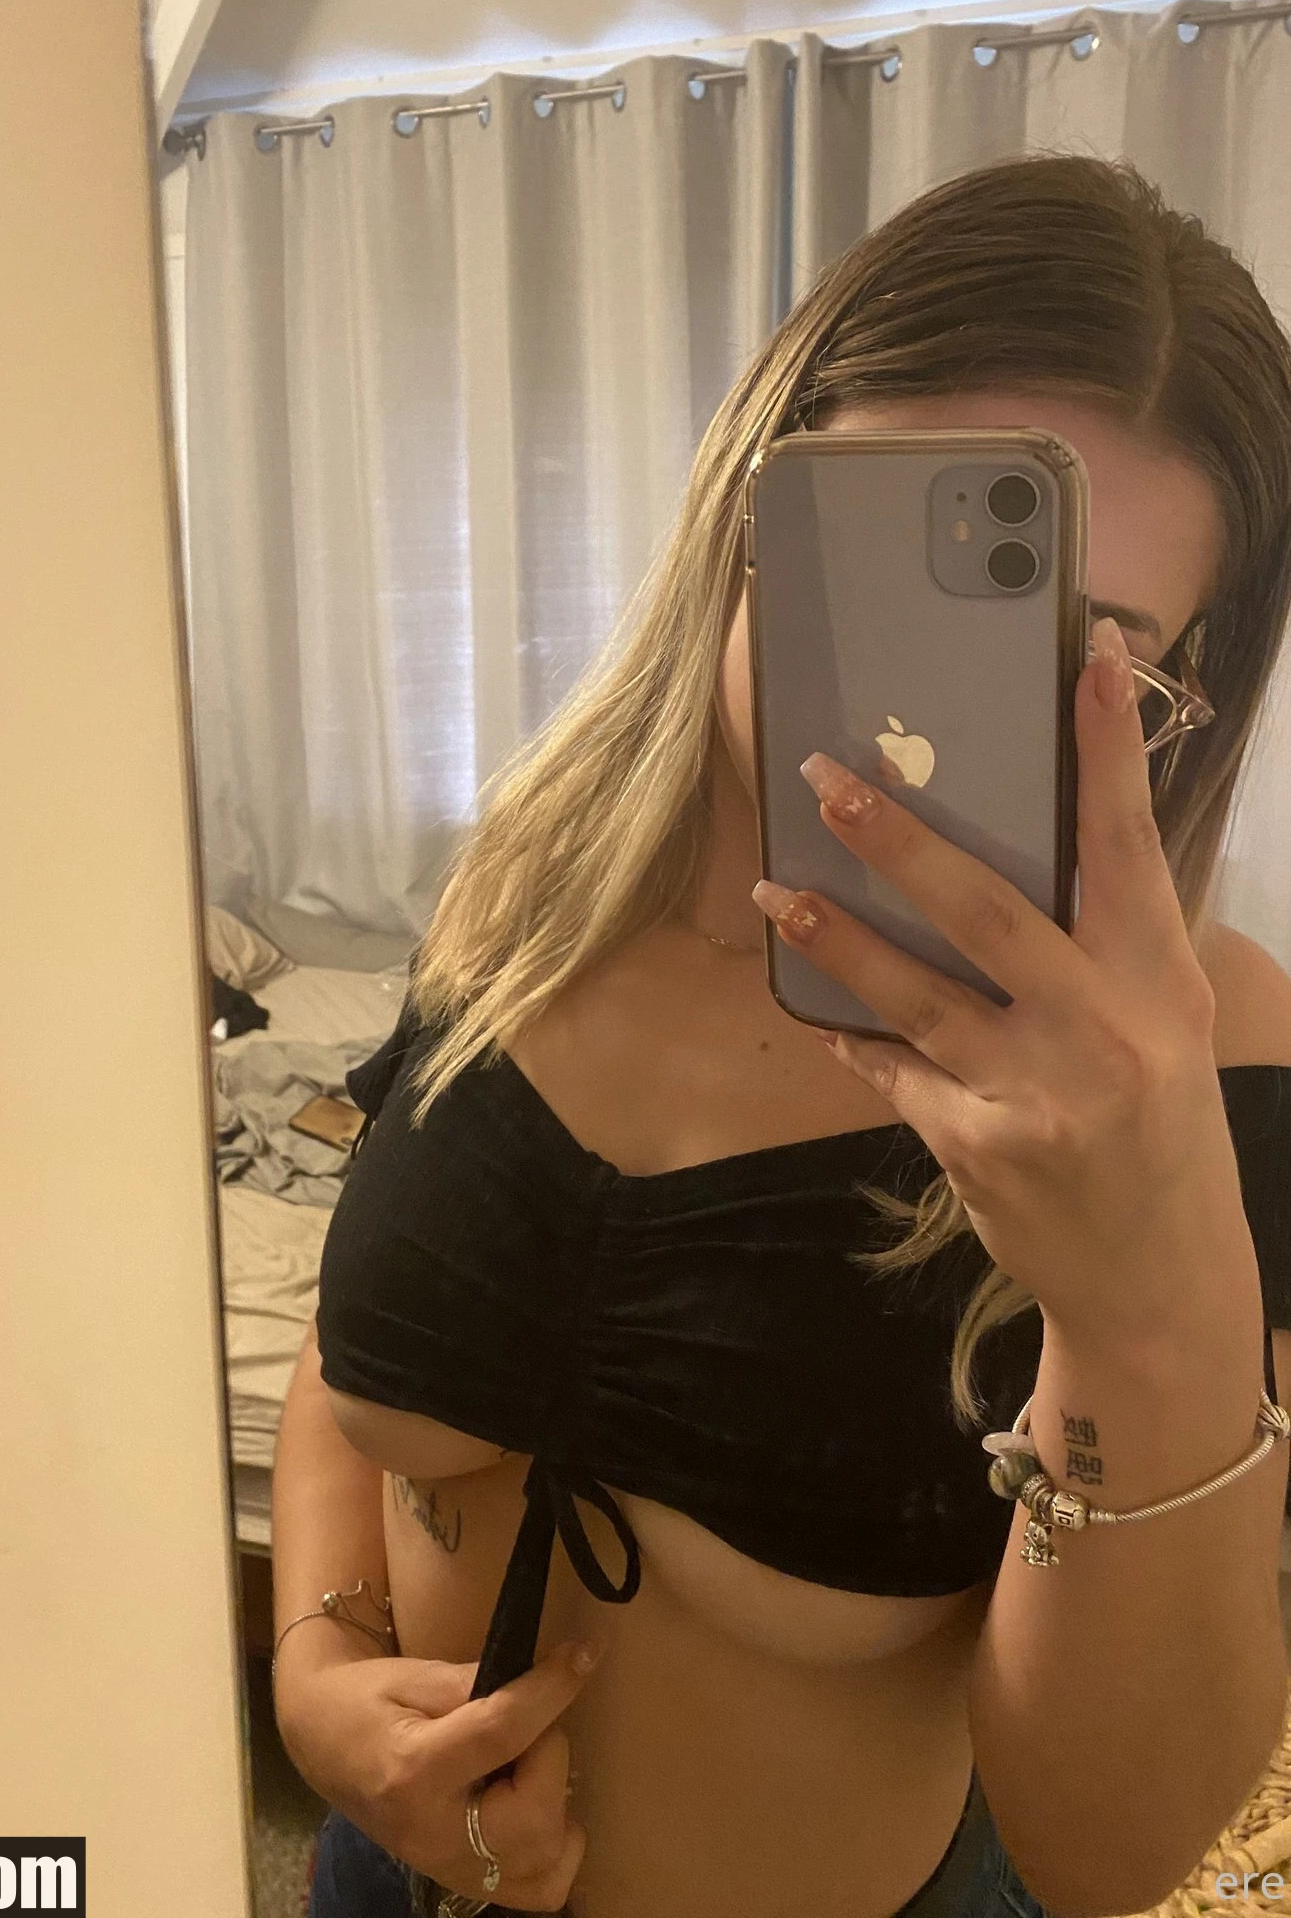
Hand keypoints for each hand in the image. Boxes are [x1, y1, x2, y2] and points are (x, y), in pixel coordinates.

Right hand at [275, 1633, 597, 1910]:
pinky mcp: (461, 1881)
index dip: (550, 1690)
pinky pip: (538, 1889)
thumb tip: (538, 1677)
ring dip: (556, 1802)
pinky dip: (554, 1848)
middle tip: (532, 1720)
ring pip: (544, 1861)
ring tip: (528, 1764)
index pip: (501, 1733)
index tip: (582, 1654)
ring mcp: (448, 1868)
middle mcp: (434, 1834)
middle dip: (551, 1754)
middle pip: (534, 1815)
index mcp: (414, 1772)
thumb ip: (474, 1681)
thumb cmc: (362, 1699)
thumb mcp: (411, 1674)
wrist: (320, 1741)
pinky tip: (536, 1806)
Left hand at [751, 614, 1254, 1353]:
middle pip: (986, 908)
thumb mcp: (1161, 1023)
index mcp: (1158, 979)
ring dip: (836, 935)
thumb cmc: (1161, 1130)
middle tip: (830, 779)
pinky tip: (811, 1007)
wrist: (1160, 1277)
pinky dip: (851, 1035)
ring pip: (914, 990)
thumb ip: (1102, 943)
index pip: (1129, 843)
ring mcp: (1035, 1090)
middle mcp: (1102, 1027)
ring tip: (776, 892)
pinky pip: (892, 1068)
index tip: (1089, 658)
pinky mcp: (975, 1143)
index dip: (1108, 747)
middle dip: (898, 839)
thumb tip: (1031, 846)